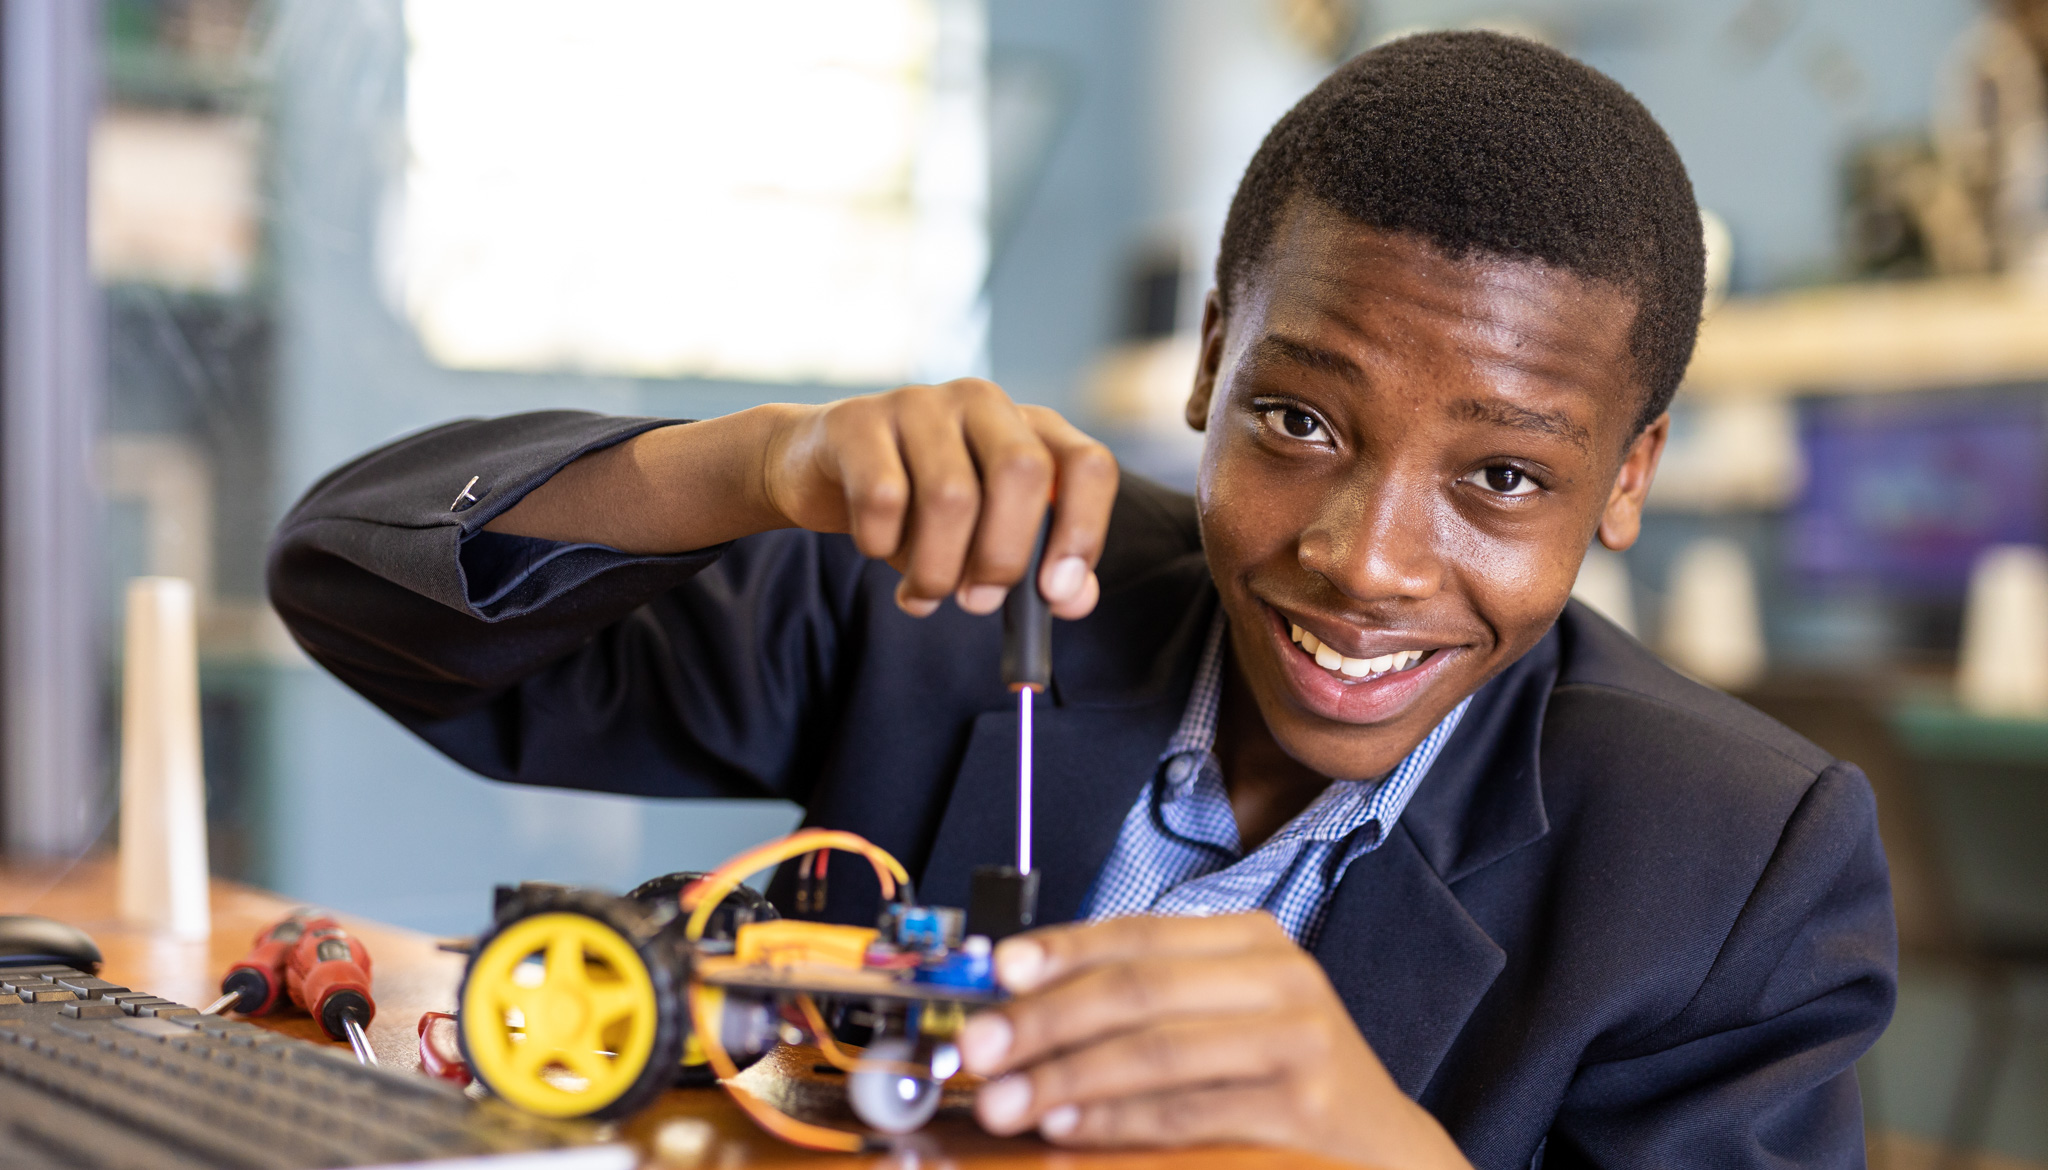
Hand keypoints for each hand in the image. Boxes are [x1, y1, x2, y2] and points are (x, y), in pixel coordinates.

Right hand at [760, 380, 1117, 617]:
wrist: (822, 469)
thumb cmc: (918, 507)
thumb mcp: (984, 536)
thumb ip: (1036, 568)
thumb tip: (1074, 599)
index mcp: (1029, 428)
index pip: (1088, 465)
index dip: (1082, 531)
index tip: (1054, 593)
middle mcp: (983, 403)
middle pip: (1022, 472)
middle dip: (1004, 555)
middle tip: (979, 602)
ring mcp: (920, 403)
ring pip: (951, 495)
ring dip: (937, 568)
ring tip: (923, 594)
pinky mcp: (858, 420)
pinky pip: (882, 496)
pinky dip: (882, 543)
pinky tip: (876, 549)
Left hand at [956, 914, 1473, 1168]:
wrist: (1383, 1150)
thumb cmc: (1283, 1080)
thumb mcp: (1226, 1017)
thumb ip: (1143, 1002)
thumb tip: (1019, 1004)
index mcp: (1253, 940)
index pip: (1139, 934)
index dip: (1060, 950)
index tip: (995, 974)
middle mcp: (1281, 976)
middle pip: (1139, 988)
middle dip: (1045, 1020)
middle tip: (978, 1049)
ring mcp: (1298, 1039)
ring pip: (1156, 1049)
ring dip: (1066, 1078)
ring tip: (1006, 1101)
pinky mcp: (1304, 1105)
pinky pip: (1185, 1111)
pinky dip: (1116, 1121)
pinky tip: (1068, 1130)